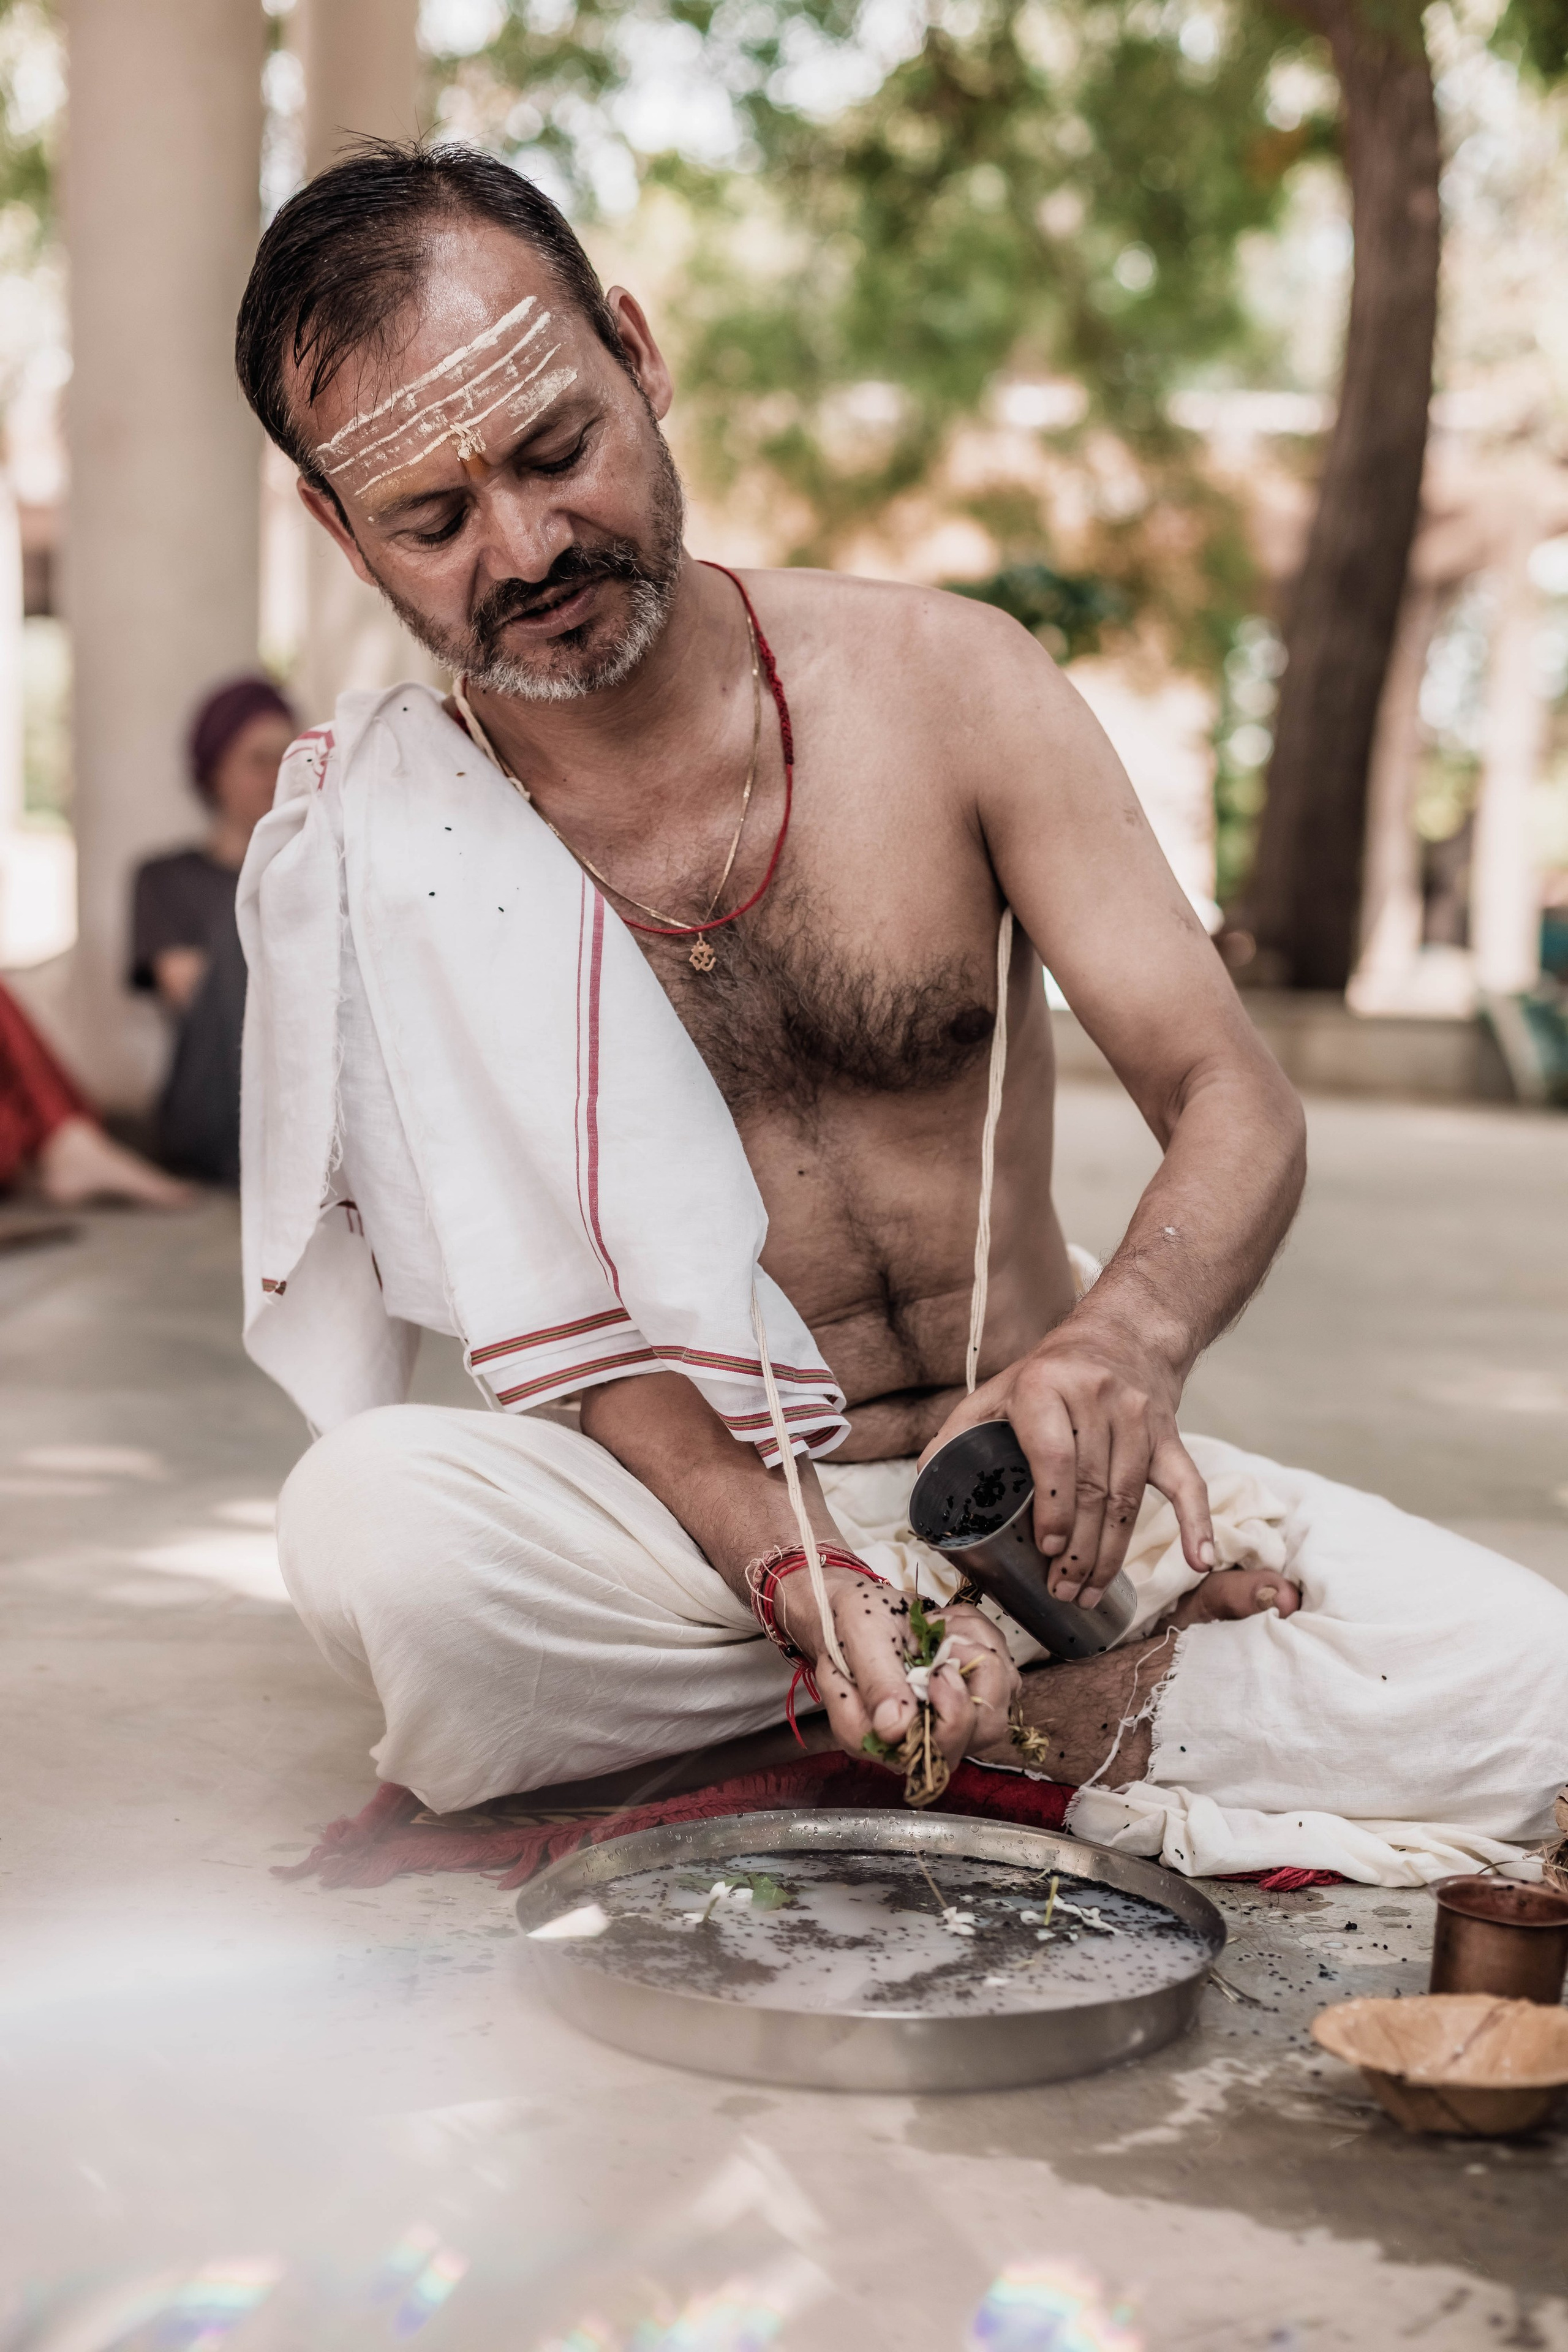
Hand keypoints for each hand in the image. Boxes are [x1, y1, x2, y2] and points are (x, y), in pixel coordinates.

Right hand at [777, 1568, 1017, 1769]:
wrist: (852, 1607)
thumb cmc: (848, 1623)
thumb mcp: (859, 1641)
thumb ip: (876, 1683)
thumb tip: (894, 1729)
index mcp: (880, 1738)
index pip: (938, 1753)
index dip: (954, 1715)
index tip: (942, 1669)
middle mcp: (918, 1737)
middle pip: (984, 1729)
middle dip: (980, 1673)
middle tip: (948, 1637)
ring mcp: (948, 1717)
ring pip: (1001, 1698)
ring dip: (981, 1648)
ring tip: (944, 1625)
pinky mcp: (967, 1694)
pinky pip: (1003, 1673)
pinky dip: (983, 1638)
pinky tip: (950, 1625)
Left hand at [923, 1320, 1215, 1604]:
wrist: (1123, 1333)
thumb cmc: (1050, 1372)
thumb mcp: (998, 1389)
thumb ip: (958, 1431)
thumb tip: (923, 1482)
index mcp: (1046, 1388)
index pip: (1054, 1455)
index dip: (1053, 1507)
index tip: (1045, 1549)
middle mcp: (1098, 1400)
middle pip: (1093, 1487)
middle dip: (1078, 1549)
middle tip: (1063, 1590)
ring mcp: (1139, 1419)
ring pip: (1130, 1497)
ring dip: (1112, 1553)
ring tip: (1090, 1592)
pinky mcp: (1169, 1435)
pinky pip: (1189, 1483)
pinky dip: (1196, 1524)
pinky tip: (1199, 1562)